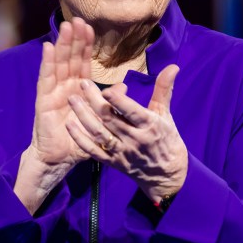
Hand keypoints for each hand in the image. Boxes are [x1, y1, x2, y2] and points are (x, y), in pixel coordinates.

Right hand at [15, 17, 95, 211]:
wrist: (61, 158)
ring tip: (65, 27)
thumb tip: (125, 86)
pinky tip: (49, 48)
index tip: (90, 27)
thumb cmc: (80, 140)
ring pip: (59, 63)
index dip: (86, 45)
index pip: (83, 62)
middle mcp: (66, 87)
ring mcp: (54, 92)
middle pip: (71, 58)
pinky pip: (46, 78)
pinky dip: (47, 63)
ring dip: (62, 45)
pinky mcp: (44, 100)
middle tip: (78, 19)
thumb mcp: (101, 120)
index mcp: (80, 90)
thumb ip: (112, 103)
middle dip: (74, 39)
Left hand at [66, 64, 187, 202]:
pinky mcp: (112, 162)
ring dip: (84, 116)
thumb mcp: (166, 115)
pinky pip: (93, 151)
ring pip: (99, 134)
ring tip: (72, 100)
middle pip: (111, 119)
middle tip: (82, 83)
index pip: (132, 112)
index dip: (119, 101)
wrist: (166, 175)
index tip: (106, 89)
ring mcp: (121, 152)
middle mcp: (134, 139)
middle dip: (95, 101)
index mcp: (149, 126)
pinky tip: (69, 125)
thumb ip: (164, 89)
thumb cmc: (167, 140)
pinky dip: (80, 139)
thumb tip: (173, 66)